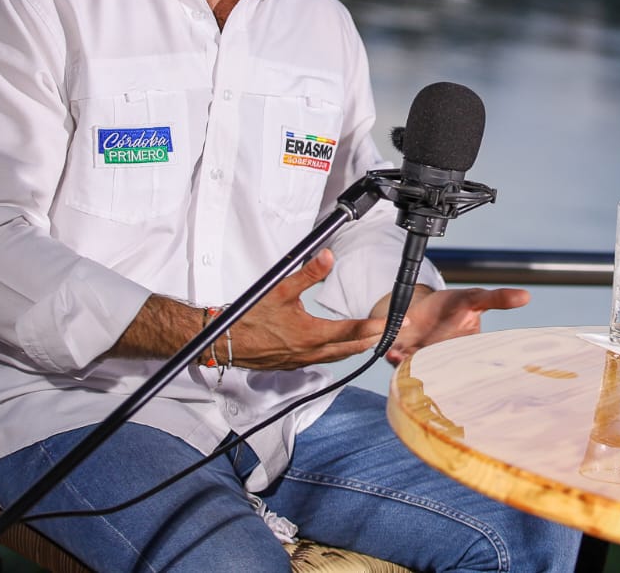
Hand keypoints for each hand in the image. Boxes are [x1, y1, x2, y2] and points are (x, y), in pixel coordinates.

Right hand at [112, 250, 380, 370]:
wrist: (223, 341)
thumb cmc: (249, 316)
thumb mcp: (280, 289)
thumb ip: (307, 273)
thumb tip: (329, 256)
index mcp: (311, 335)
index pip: (352, 331)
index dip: (376, 327)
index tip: (397, 323)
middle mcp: (310, 352)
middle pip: (351, 348)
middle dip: (375, 339)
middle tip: (396, 333)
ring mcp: (301, 361)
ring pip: (338, 356)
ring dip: (358, 348)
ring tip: (375, 339)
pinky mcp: (292, 364)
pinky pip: (323, 360)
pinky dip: (339, 353)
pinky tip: (340, 347)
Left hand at [382, 286, 529, 364]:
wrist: (418, 304)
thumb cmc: (450, 305)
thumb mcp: (473, 298)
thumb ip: (497, 299)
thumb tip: (526, 295)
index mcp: (466, 353)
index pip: (471, 366)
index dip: (467, 368)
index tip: (463, 363)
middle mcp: (444, 363)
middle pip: (444, 376)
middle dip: (439, 375)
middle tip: (434, 367)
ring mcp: (423, 363)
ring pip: (419, 372)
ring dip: (412, 365)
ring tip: (406, 356)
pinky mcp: (402, 358)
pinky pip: (399, 364)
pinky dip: (395, 359)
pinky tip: (395, 352)